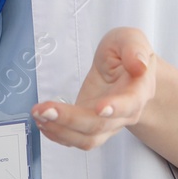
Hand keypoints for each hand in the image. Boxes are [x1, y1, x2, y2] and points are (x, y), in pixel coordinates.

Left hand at [31, 26, 157, 150]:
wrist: (126, 69)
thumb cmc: (127, 52)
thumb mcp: (130, 39)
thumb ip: (134, 49)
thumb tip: (139, 65)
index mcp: (139, 90)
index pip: (130, 104)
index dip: (116, 108)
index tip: (99, 108)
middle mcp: (126, 113)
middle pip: (99, 125)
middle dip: (70, 120)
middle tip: (45, 109)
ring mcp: (109, 124)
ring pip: (87, 138)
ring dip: (60, 130)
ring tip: (38, 114)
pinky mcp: (92, 126)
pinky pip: (76, 139)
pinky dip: (57, 134)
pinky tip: (42, 121)